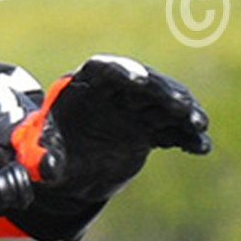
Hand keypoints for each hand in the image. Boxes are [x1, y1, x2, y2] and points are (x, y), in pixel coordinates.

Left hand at [12, 55, 210, 200]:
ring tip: (198, 125)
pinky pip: (170, 129)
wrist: (68, 170)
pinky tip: (200, 146)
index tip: (137, 79)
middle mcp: (113, 93)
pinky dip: (185, 136)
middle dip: (162, 93)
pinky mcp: (148, 129)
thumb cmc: (50, 156)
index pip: (103, 69)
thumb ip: (45, 162)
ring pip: (163, 104)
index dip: (121, 72)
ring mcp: (134, 109)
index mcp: (83, 87)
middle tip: (180, 105)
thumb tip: (47, 168)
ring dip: (182, 112)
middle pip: (142, 84)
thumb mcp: (41, 160)